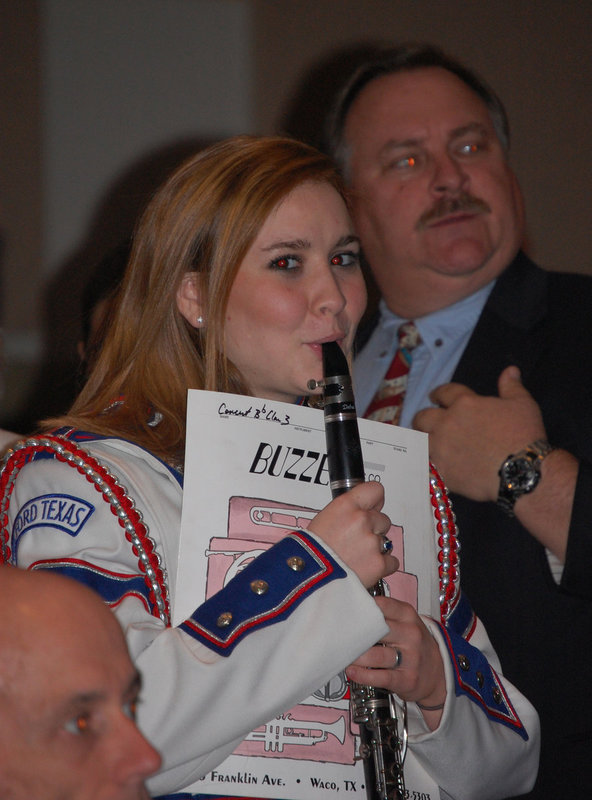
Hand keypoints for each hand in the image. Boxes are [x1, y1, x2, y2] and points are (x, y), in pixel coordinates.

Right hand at [307, 481, 397, 587]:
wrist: (306, 579)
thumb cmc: (308, 552)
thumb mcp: (323, 520)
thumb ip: (346, 514)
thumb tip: (360, 513)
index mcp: (346, 505)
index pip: (375, 490)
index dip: (374, 501)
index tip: (372, 508)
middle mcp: (361, 520)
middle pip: (383, 519)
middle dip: (373, 530)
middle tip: (357, 541)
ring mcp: (371, 542)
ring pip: (387, 541)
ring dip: (376, 549)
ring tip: (357, 558)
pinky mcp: (379, 564)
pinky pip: (391, 561)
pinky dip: (382, 567)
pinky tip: (365, 569)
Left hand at [346, 596, 445, 726]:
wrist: (437, 672)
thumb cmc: (412, 642)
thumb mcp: (405, 620)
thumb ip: (384, 612)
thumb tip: (351, 606)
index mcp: (407, 615)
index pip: (381, 605)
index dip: (360, 608)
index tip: (343, 611)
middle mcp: (410, 634)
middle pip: (377, 630)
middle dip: (354, 634)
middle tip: (337, 635)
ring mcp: (411, 657)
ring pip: (376, 655)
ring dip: (355, 656)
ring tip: (343, 655)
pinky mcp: (407, 679)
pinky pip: (380, 677)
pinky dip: (362, 675)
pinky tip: (352, 672)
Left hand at [414, 366, 546, 500]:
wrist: (521, 471)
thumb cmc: (524, 435)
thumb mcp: (523, 404)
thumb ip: (512, 387)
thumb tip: (510, 370)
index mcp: (464, 404)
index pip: (443, 393)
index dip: (438, 394)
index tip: (435, 397)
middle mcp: (447, 423)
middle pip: (422, 417)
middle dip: (423, 419)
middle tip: (425, 423)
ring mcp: (442, 448)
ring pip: (420, 442)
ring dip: (422, 441)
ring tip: (425, 444)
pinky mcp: (443, 471)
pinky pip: (427, 465)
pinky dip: (428, 464)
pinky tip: (431, 466)